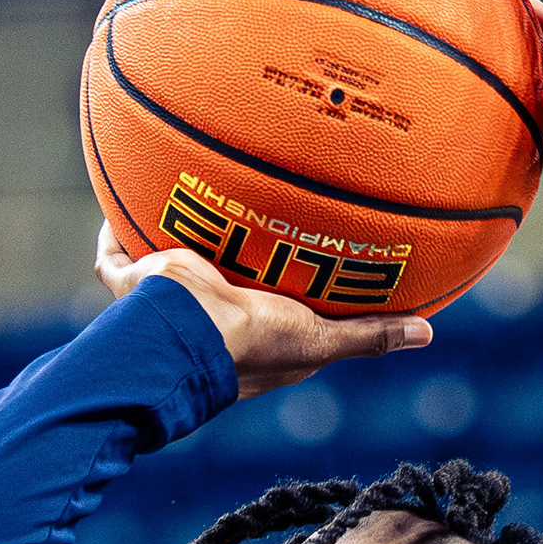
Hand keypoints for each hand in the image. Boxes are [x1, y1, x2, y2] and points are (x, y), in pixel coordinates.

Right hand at [95, 224, 429, 399]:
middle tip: (246, 216)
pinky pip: (116, 253)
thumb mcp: (317, 337)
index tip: (305, 257)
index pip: (272, 308)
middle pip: (216, 277)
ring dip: (172, 237)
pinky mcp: (132, 281)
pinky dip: (113, 232)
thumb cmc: (249, 345)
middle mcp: (206, 315)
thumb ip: (368, 334)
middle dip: (226, 253)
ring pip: (164, 263)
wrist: (179, 335)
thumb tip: (429, 332)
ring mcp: (164, 300)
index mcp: (250, 335)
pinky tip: (121, 200)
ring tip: (184, 198)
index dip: (288, 285)